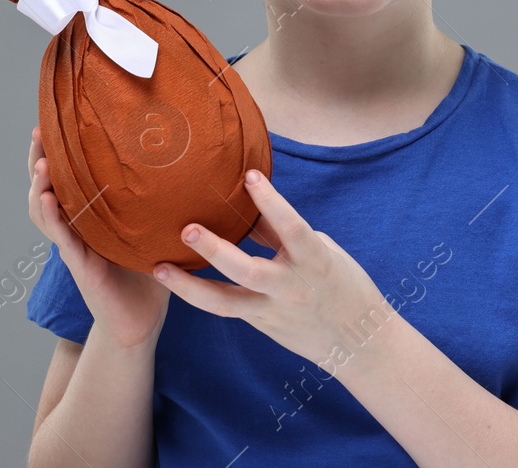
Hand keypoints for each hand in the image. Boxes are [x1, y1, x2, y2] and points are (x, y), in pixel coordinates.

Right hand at [28, 126, 170, 349]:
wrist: (142, 320)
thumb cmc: (151, 272)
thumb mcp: (156, 227)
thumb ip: (164, 199)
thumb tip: (194, 159)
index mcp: (91, 215)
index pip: (67, 177)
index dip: (58, 151)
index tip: (55, 120)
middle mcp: (77, 227)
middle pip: (46, 187)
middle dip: (38, 159)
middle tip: (37, 131)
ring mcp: (74, 246)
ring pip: (45, 211)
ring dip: (40, 186)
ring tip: (41, 162)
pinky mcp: (80, 265)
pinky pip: (62, 239)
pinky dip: (53, 218)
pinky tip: (50, 200)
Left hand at [152, 169, 393, 367]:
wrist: (357, 341)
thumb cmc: (341, 284)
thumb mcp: (322, 251)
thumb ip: (285, 234)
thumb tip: (251, 206)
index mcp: (314, 261)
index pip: (292, 227)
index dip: (271, 201)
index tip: (250, 175)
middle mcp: (290, 288)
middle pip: (248, 271)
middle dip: (215, 250)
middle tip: (187, 229)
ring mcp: (272, 311)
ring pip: (225, 303)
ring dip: (189, 286)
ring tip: (160, 268)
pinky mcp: (260, 324)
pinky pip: (225, 308)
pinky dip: (199, 293)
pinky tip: (174, 279)